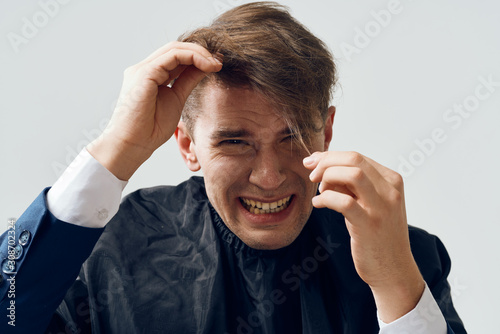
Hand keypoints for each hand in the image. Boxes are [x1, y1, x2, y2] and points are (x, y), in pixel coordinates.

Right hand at [88, 42, 221, 179]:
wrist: (133, 145)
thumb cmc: (150, 129)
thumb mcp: (177, 99)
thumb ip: (188, 81)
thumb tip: (205, 67)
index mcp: (150, 75)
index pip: (176, 57)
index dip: (198, 57)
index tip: (217, 64)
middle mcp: (144, 68)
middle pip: (176, 48)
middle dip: (201, 52)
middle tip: (219, 61)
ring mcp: (142, 69)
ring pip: (175, 48)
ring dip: (199, 53)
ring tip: (215, 63)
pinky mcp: (145, 73)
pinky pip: (173, 56)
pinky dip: (192, 57)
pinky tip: (206, 65)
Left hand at [304, 151, 424, 321]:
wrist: (393, 269)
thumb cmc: (376, 234)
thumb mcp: (368, 203)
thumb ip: (350, 184)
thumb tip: (321, 164)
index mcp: (391, 180)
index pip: (357, 157)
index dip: (330, 157)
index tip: (312, 163)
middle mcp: (390, 190)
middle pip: (354, 160)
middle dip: (326, 162)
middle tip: (312, 175)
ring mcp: (382, 207)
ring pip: (352, 175)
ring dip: (328, 177)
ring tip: (320, 191)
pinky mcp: (370, 225)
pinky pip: (344, 202)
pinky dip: (326, 198)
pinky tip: (318, 204)